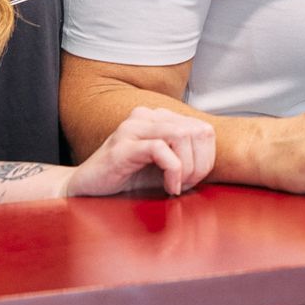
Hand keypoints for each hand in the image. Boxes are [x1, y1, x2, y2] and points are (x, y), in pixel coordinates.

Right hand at [65, 106, 214, 197]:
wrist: (86, 189)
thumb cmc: (127, 180)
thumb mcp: (163, 166)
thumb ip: (185, 157)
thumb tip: (218, 166)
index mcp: (158, 117)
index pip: (203, 128)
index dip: (207, 158)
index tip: (195, 180)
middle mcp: (146, 115)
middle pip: (197, 130)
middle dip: (200, 164)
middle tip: (187, 185)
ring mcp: (133, 128)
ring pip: (181, 135)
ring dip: (188, 167)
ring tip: (178, 186)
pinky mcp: (122, 145)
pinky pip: (160, 148)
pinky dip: (173, 170)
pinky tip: (169, 188)